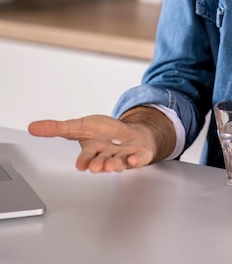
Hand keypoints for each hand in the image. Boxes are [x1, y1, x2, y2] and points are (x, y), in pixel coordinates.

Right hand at [28, 114, 155, 172]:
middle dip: (99, 164)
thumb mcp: (79, 126)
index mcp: (92, 150)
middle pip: (102, 161)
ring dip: (115, 164)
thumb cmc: (104, 132)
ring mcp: (123, 156)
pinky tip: (133, 158)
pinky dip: (136, 159)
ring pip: (118, 162)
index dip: (84, 160)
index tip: (81, 165)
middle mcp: (107, 155)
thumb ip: (57, 128)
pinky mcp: (138, 155)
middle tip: (96, 166)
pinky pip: (138, 159)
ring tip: (111, 165)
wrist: (129, 134)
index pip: (86, 157)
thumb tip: (32, 127)